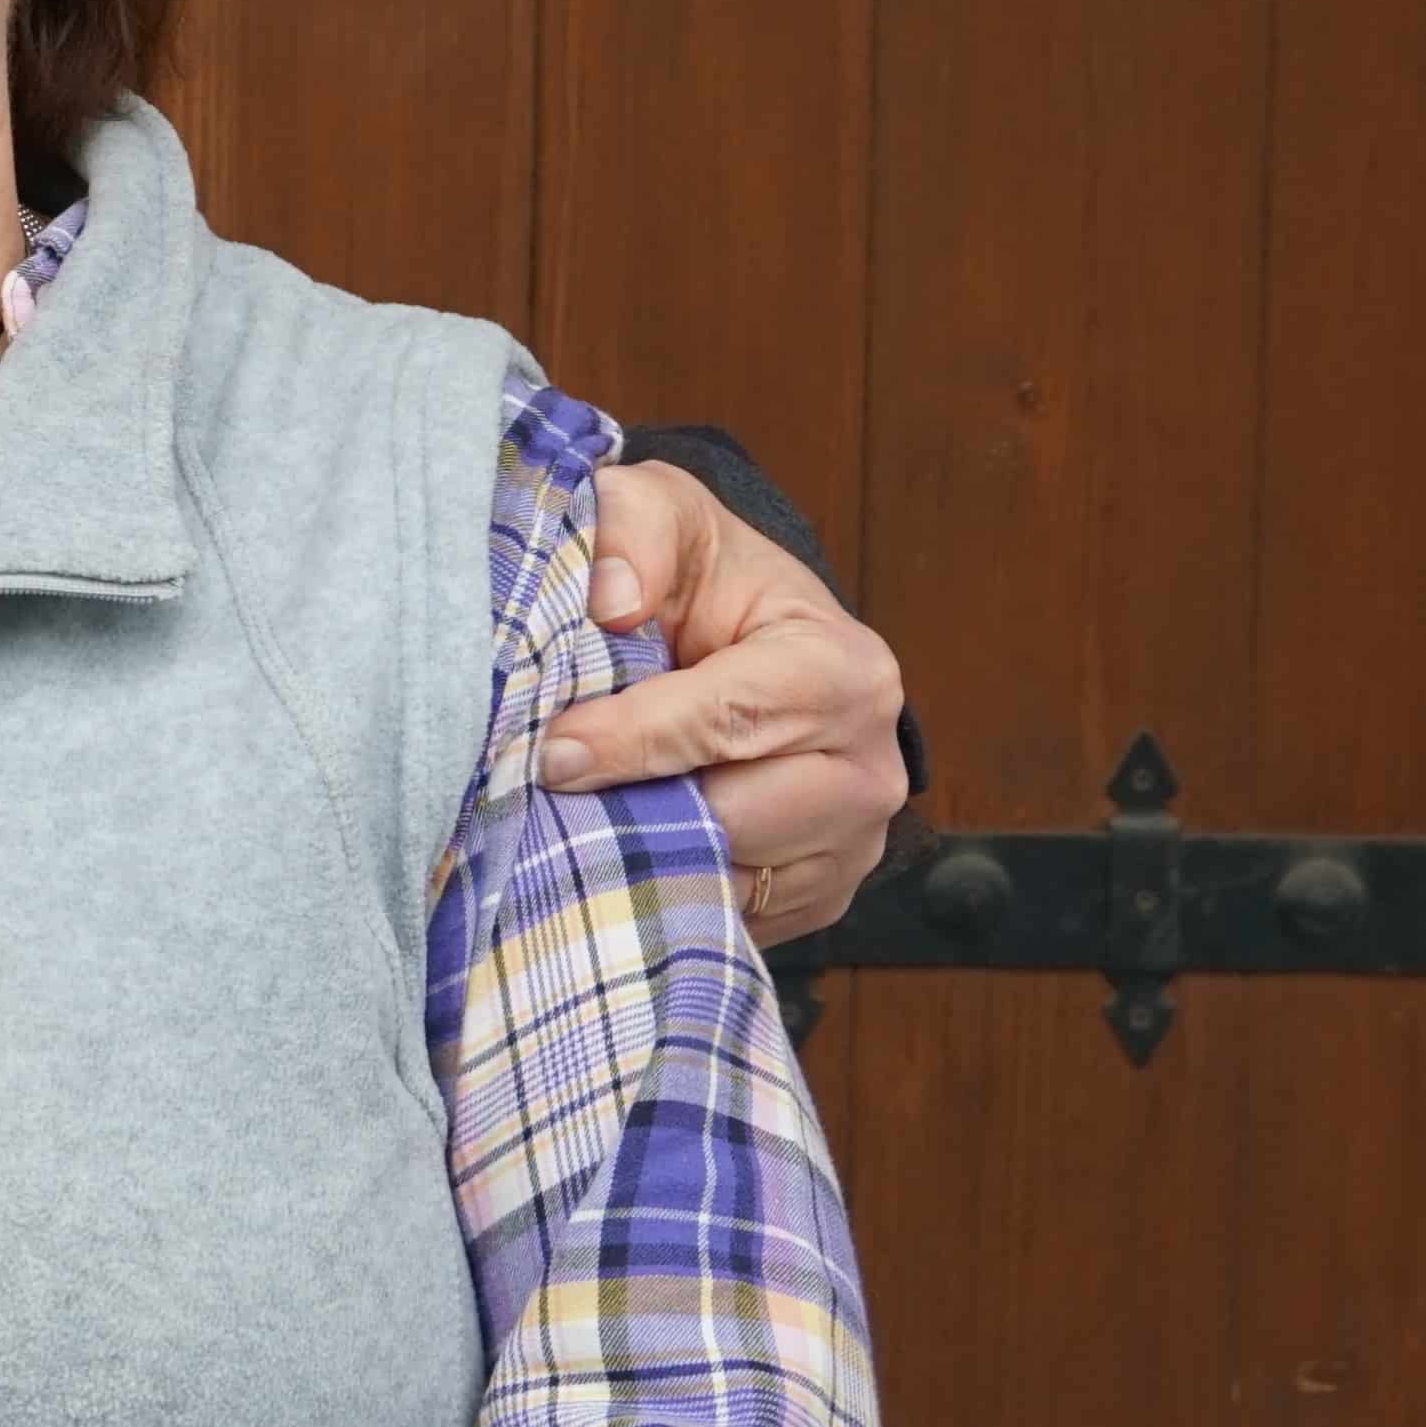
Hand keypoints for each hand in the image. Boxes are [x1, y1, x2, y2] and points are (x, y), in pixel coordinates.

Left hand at [542, 458, 909, 940]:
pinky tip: (629, 841)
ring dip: (645, 853)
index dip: (630, 739)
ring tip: (590, 812)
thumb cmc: (700, 574)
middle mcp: (870, 765)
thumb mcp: (661, 511)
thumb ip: (632, 530)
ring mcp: (854, 842)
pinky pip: (729, 915)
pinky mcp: (820, 894)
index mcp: (843, 669)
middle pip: (732, 817)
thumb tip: (611, 605)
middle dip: (635, 806)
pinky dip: (668, 888)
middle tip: (556, 792)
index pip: (727, 720)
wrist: (744, 634)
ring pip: (726, 877)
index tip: (555, 750)